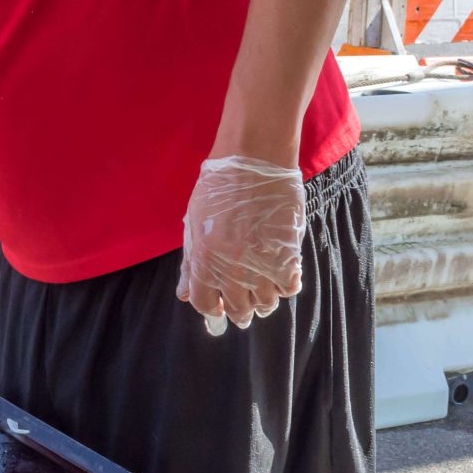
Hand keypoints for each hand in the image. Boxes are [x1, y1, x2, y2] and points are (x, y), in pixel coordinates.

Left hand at [176, 155, 303, 335]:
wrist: (252, 162)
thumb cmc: (217, 188)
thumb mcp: (194, 224)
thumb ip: (190, 263)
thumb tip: (184, 294)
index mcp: (203, 259)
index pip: (205, 303)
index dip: (212, 309)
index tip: (219, 307)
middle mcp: (231, 268)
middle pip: (238, 308)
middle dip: (239, 311)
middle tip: (244, 304)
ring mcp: (260, 264)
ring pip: (265, 303)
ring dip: (263, 300)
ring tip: (262, 288)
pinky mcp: (287, 256)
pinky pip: (288, 287)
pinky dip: (285, 286)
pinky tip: (280, 275)